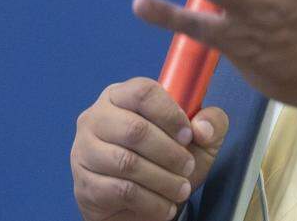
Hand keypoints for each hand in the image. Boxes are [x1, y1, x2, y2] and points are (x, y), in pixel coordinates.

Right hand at [70, 77, 228, 220]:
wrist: (143, 202)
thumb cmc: (167, 161)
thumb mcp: (199, 138)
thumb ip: (212, 122)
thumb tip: (203, 128)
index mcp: (121, 96)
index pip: (143, 92)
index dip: (170, 114)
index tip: (188, 135)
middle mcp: (96, 118)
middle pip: (135, 129)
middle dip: (170, 153)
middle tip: (188, 167)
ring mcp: (84, 150)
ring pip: (127, 163)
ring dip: (163, 180)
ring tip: (180, 188)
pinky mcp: (84, 183)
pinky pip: (120, 191)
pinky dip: (150, 201)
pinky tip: (164, 205)